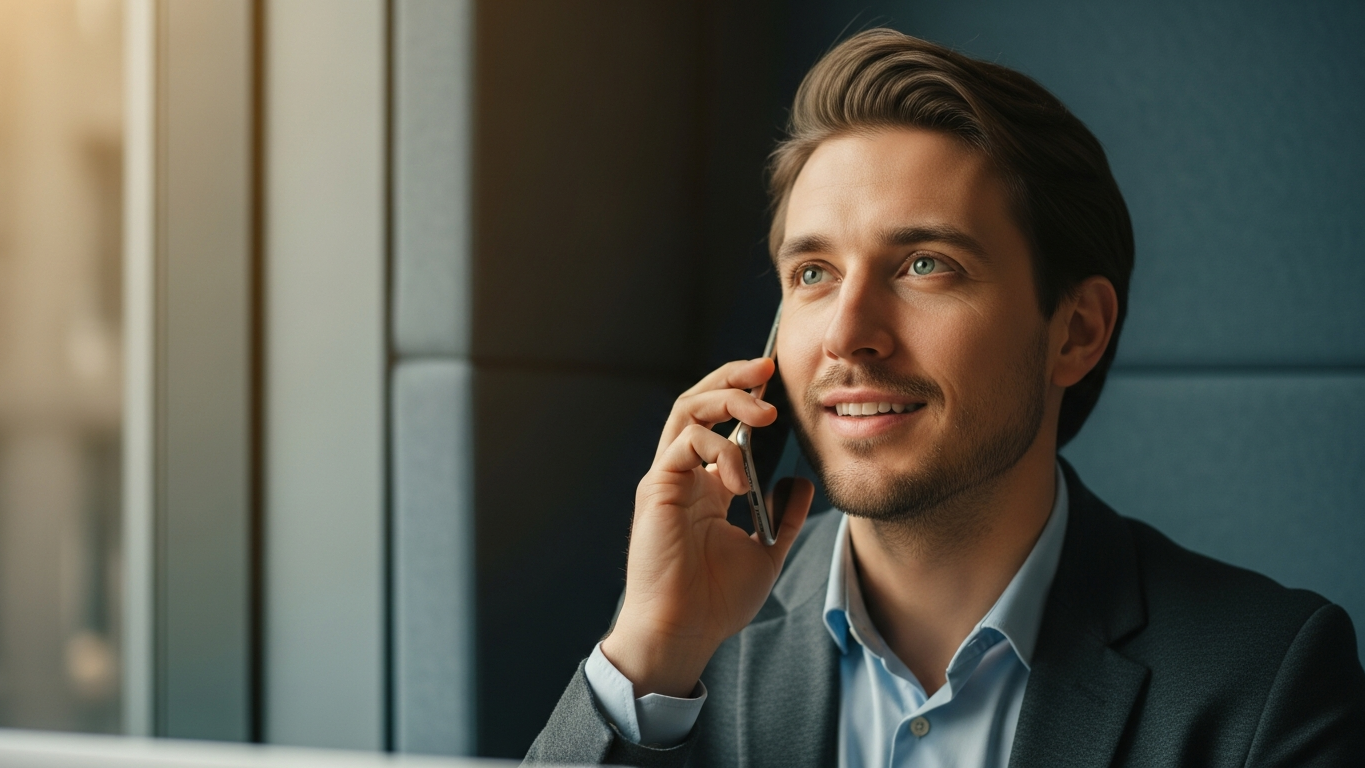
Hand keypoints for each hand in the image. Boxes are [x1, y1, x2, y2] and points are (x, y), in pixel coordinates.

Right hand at [601, 358, 814, 697]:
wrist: (684, 632)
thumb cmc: (715, 600)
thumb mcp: (766, 551)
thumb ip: (783, 515)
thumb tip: (802, 482)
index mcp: (706, 484)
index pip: (719, 421)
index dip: (744, 395)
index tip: (776, 381)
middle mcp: (683, 474)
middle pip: (698, 402)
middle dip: (732, 379)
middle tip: (766, 369)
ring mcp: (667, 478)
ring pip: (687, 411)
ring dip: (728, 402)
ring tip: (764, 414)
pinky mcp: (657, 489)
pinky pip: (685, 443)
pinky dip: (718, 448)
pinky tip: (741, 477)